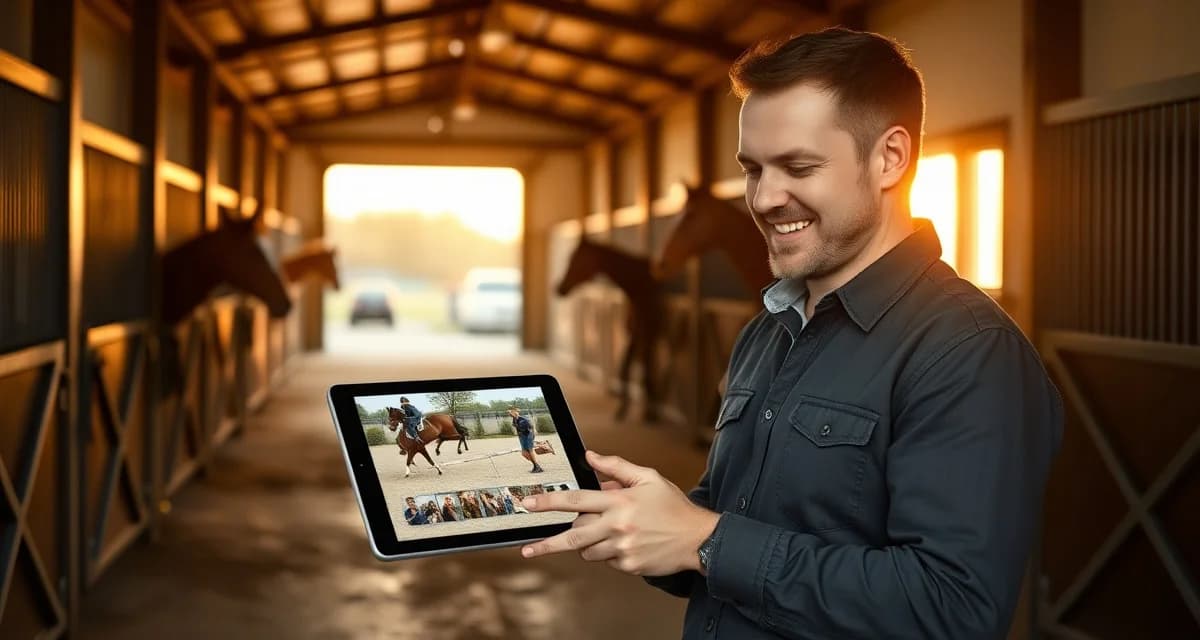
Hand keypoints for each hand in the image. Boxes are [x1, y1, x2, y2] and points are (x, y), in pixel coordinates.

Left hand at [519, 451, 718, 576]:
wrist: (698, 538)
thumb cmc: (673, 507)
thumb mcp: (648, 478)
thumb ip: (616, 467)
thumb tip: (590, 456)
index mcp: (618, 501)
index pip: (575, 500)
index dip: (548, 502)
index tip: (528, 504)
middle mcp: (617, 526)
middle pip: (572, 536)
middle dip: (547, 544)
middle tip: (528, 549)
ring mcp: (622, 549)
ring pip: (587, 550)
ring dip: (588, 542)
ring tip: (608, 531)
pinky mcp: (628, 566)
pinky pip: (606, 561)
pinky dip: (608, 552)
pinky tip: (626, 543)